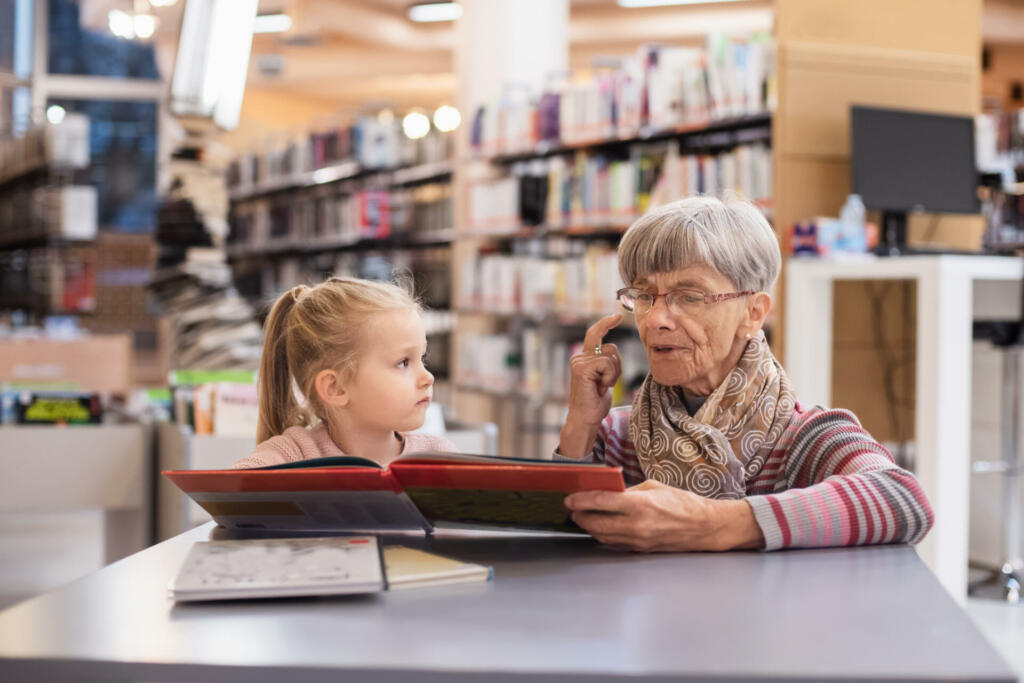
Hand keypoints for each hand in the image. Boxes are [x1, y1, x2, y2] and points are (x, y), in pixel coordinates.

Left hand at [564, 480, 763, 551]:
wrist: (705, 527)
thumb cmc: (683, 503)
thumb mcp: (653, 486)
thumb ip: (628, 491)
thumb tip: (607, 492)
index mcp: (640, 505)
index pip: (601, 502)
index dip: (581, 500)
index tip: (570, 498)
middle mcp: (637, 526)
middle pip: (596, 524)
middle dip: (580, 516)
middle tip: (571, 508)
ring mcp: (638, 541)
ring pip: (603, 537)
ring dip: (589, 527)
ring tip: (581, 517)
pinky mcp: (641, 550)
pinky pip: (615, 544)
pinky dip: (603, 535)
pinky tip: (599, 527)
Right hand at [568, 313, 622, 422]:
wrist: (585, 418)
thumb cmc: (595, 402)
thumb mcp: (603, 378)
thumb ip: (605, 363)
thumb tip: (611, 352)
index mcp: (583, 358)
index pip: (595, 334)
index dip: (606, 323)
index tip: (618, 316)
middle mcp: (579, 357)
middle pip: (609, 346)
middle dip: (617, 365)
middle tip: (608, 383)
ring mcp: (579, 362)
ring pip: (611, 355)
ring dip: (614, 373)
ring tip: (603, 387)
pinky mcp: (582, 368)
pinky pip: (607, 363)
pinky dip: (610, 376)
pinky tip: (601, 387)